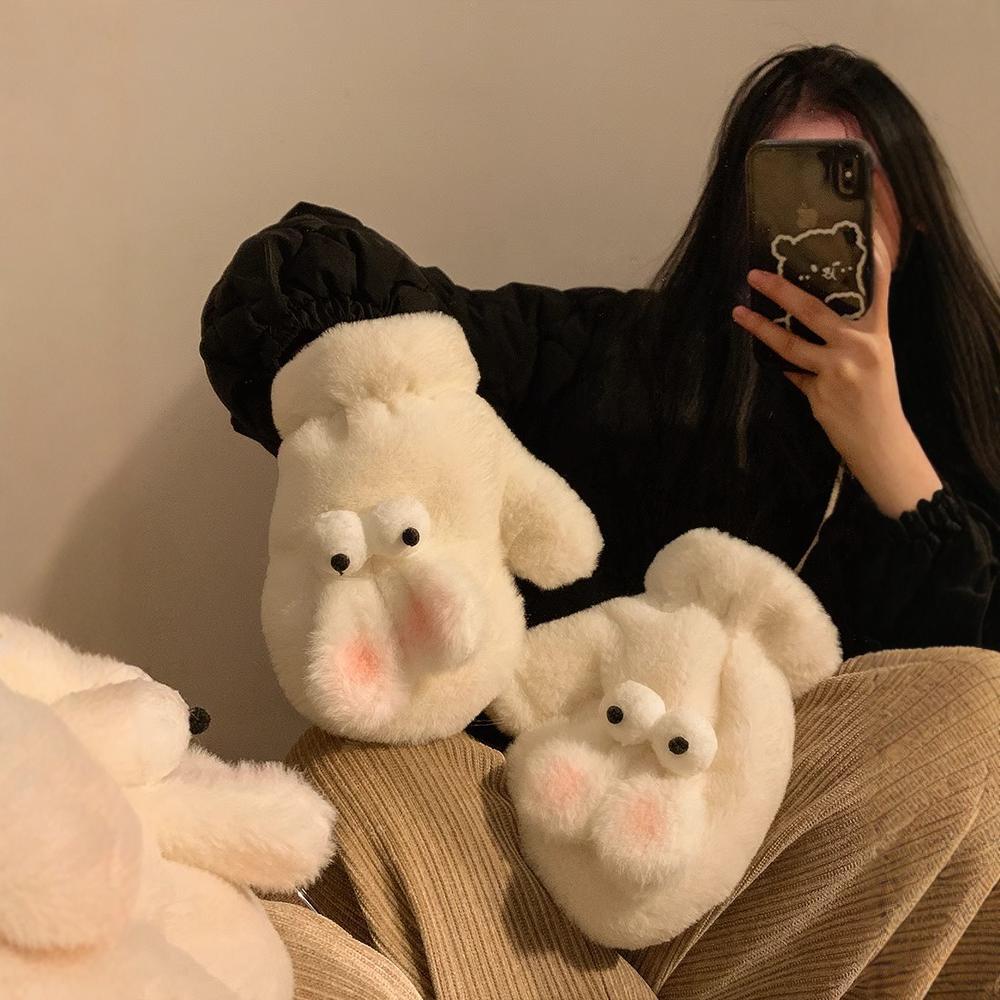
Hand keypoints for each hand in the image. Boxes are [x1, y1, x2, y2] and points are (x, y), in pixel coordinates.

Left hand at [731, 225, 941, 518]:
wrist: (881, 442)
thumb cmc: (876, 396)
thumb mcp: (876, 357)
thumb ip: (851, 334)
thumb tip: (810, 313)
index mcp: (877, 332)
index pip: (876, 284)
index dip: (868, 255)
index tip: (854, 229)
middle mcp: (858, 346)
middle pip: (813, 310)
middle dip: (781, 290)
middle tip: (755, 274)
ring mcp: (837, 370)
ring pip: (789, 342)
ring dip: (760, 327)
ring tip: (739, 312)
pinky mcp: (818, 392)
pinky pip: (789, 371)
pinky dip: (776, 362)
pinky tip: (761, 351)